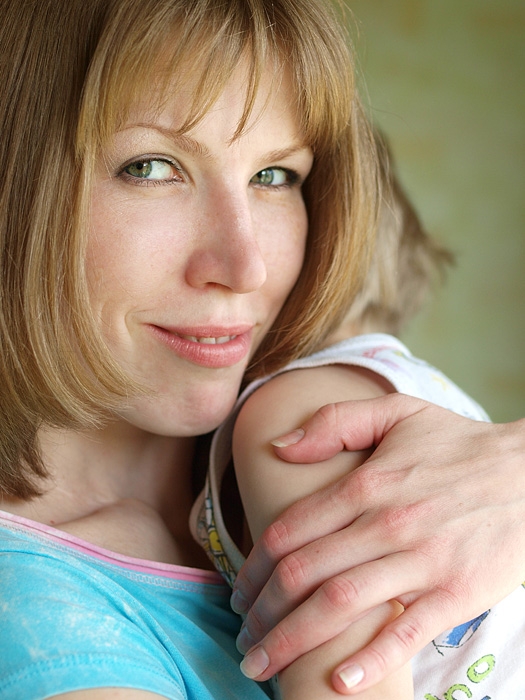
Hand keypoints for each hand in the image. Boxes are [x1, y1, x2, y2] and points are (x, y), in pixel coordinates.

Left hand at [232, 394, 524, 693]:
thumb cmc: (457, 444)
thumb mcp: (396, 412)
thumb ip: (333, 422)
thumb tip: (278, 446)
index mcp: (366, 483)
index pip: (291, 530)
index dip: (255, 566)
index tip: (239, 592)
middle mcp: (386, 523)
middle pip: (304, 574)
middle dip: (263, 613)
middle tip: (243, 640)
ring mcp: (421, 560)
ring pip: (341, 605)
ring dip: (293, 641)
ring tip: (263, 666)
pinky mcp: (456, 593)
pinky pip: (405, 634)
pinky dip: (370, 660)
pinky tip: (339, 682)